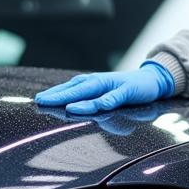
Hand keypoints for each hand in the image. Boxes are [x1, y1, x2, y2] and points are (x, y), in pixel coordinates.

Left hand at [35, 61, 173, 114]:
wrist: (151, 80)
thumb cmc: (124, 88)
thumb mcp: (104, 94)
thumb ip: (88, 100)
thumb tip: (68, 108)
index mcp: (91, 83)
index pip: (69, 87)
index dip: (54, 93)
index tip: (38, 100)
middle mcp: (99, 82)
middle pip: (76, 89)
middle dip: (59, 95)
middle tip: (42, 101)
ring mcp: (113, 86)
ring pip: (94, 93)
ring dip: (81, 100)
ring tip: (68, 107)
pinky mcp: (128, 91)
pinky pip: (117, 96)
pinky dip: (109, 100)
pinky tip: (102, 105)